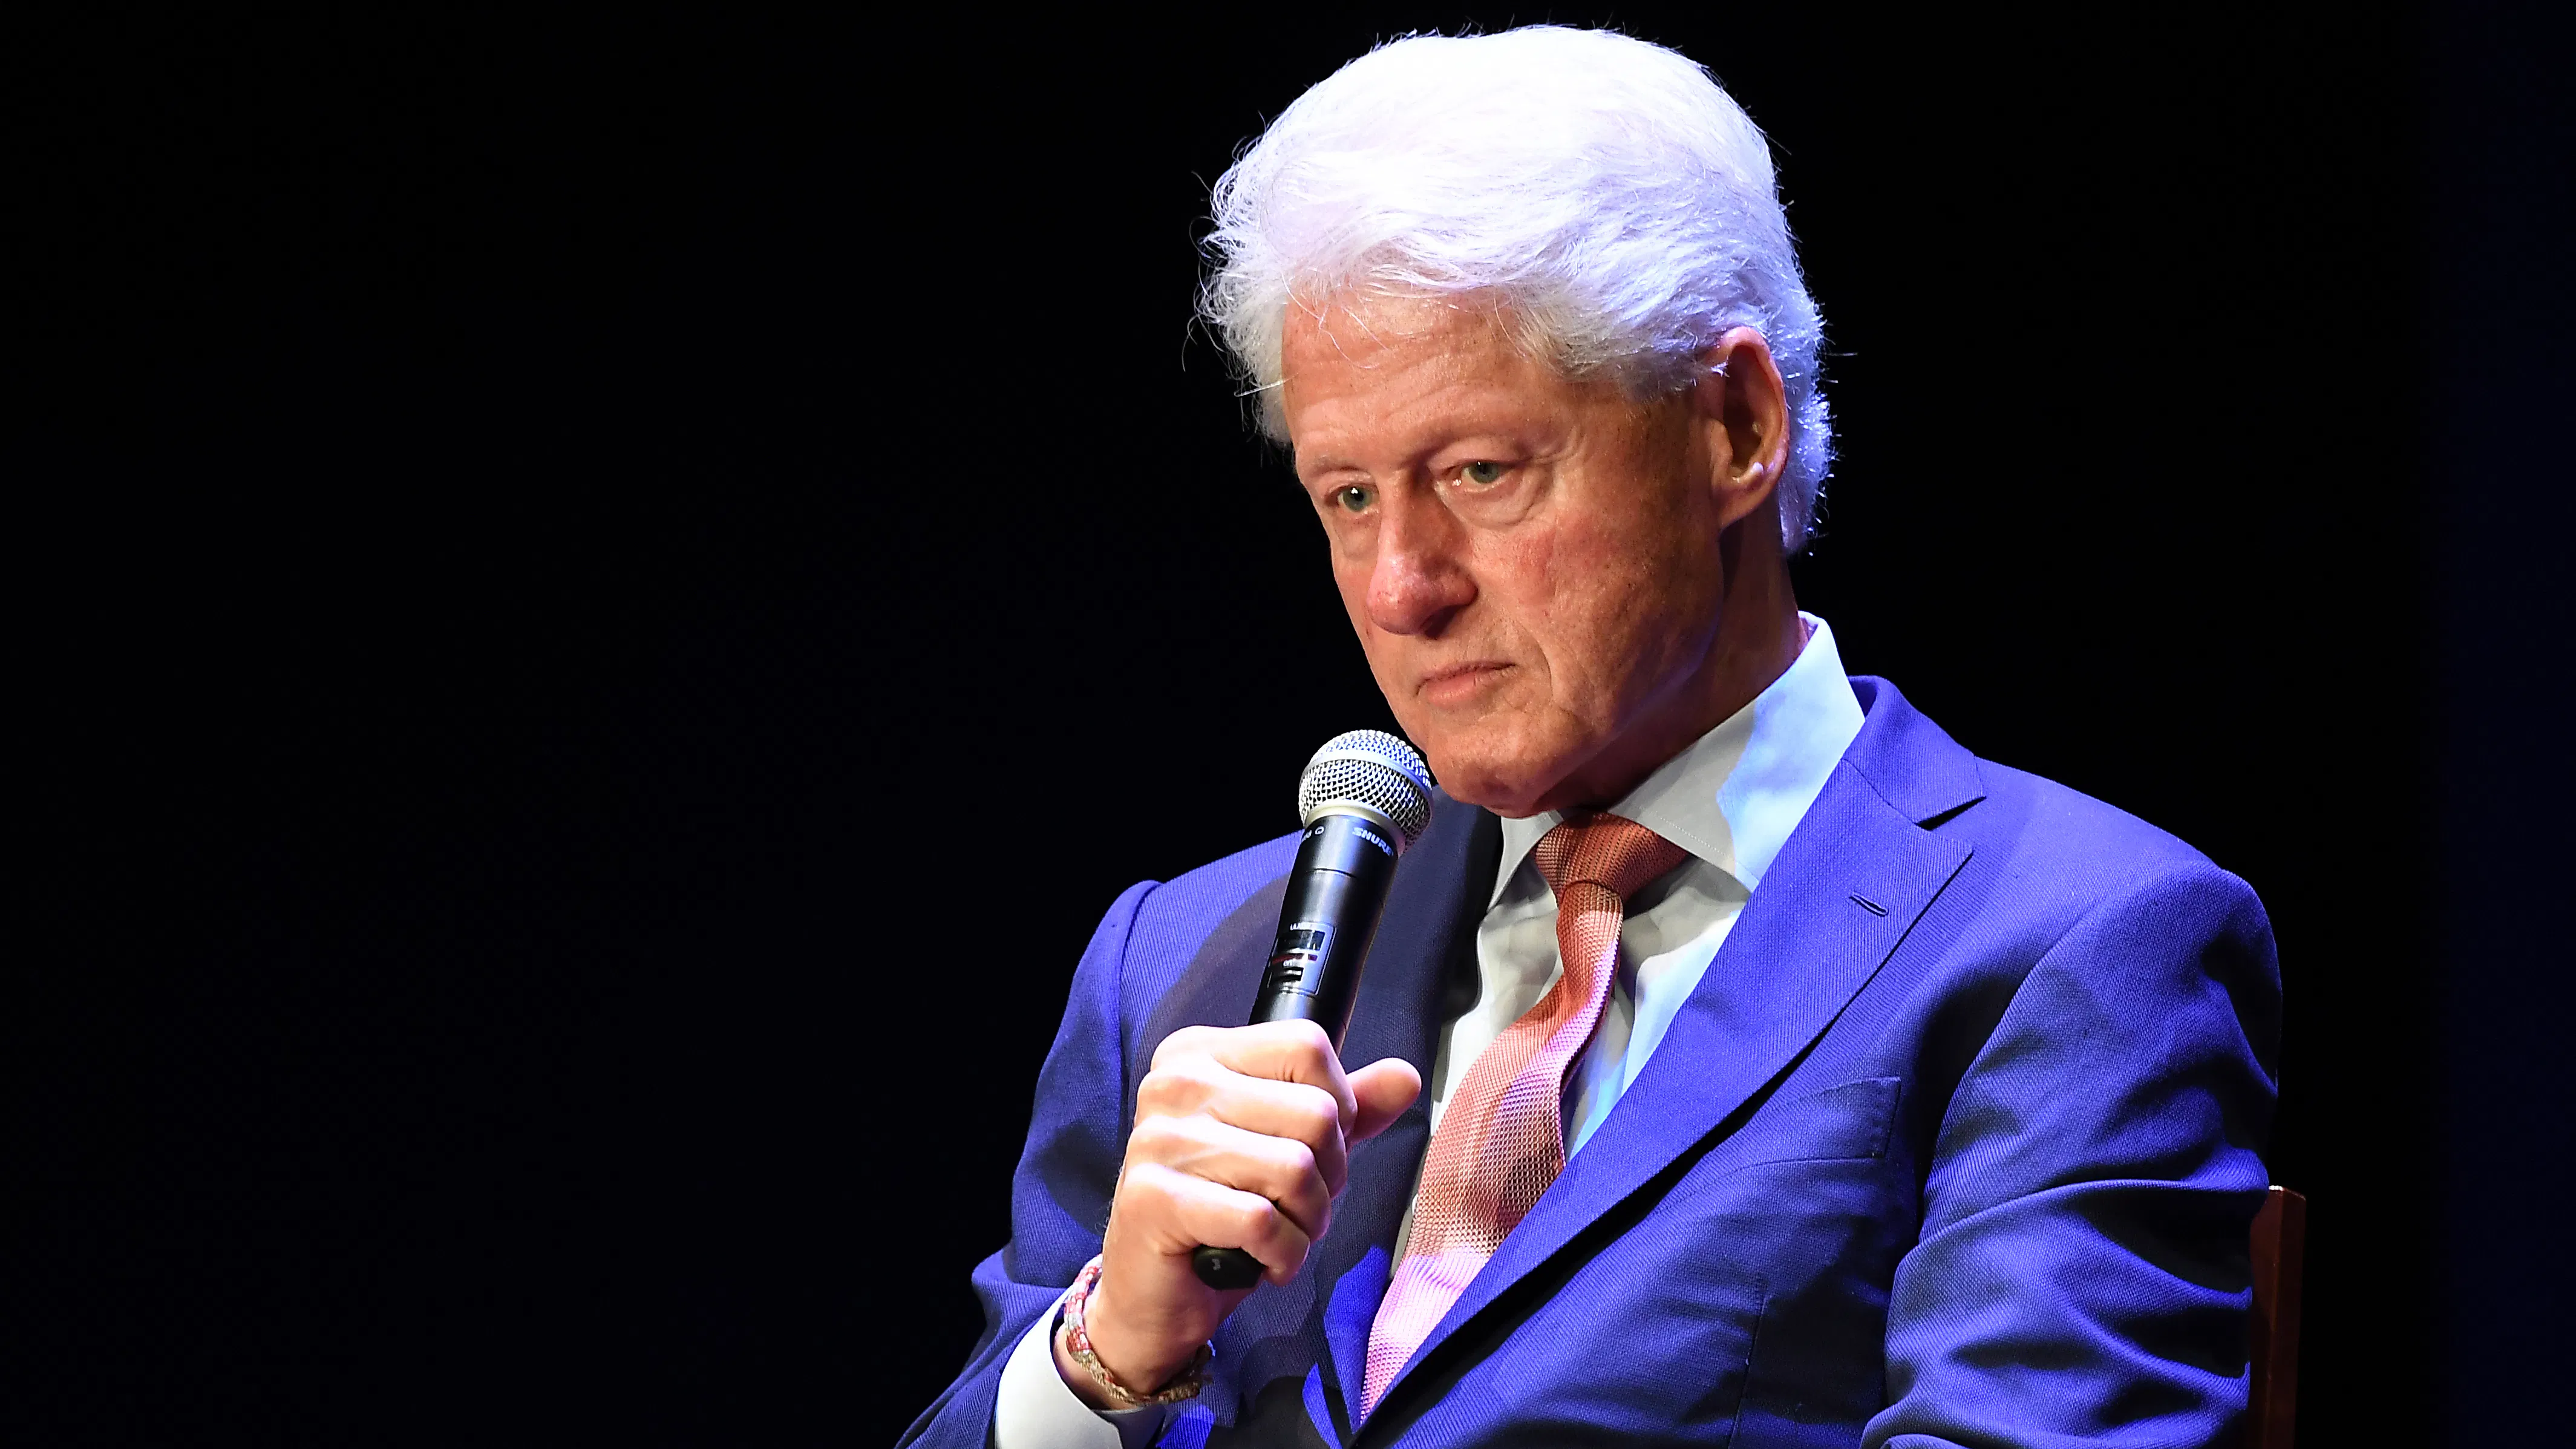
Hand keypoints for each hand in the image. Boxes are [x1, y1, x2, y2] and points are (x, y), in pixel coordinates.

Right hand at [1055, 1019, 1420, 1403]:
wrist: (1155, 1294)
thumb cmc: (1223, 1213)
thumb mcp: (1291, 1147)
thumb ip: (1347, 1108)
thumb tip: (1405, 1077)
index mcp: (1201, 1053)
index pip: (1307, 1045)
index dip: (1337, 1108)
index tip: (1311, 1148)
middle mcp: (1175, 1083)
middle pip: (1314, 1112)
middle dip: (1328, 1176)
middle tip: (1296, 1205)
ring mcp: (1158, 1138)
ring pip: (1295, 1168)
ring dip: (1308, 1221)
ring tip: (1281, 1234)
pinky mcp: (1153, 1198)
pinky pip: (1263, 1221)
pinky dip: (1284, 1255)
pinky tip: (1263, 1260)